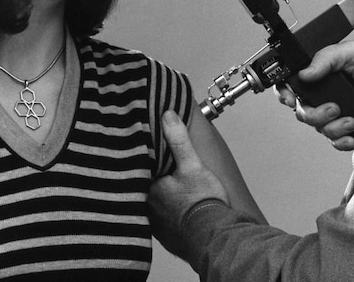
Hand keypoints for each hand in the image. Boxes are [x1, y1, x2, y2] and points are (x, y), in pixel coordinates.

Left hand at [148, 111, 229, 256]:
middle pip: (144, 190)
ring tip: (168, 194)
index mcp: (150, 189)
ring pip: (151, 208)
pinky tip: (175, 214)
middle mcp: (148, 209)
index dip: (143, 165)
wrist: (214, 237)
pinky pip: (161, 224)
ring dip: (157, 202)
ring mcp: (156, 226)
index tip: (146, 157)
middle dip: (150, 183)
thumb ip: (178, 140)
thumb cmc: (203, 202)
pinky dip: (166, 218)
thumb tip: (167, 116)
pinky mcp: (167, 238)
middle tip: (161, 177)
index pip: (139, 172)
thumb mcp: (192, 165)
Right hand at [274, 41, 353, 150]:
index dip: (284, 93)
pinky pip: (335, 142)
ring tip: (351, 120)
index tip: (290, 98)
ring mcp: (333, 116)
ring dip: (333, 127)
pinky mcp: (347, 131)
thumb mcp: (350, 52)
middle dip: (314, 114)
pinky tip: (352, 134)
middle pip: (301, 112)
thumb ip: (325, 58)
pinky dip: (342, 141)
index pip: (289, 86)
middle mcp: (322, 97)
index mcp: (318, 77)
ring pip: (318, 128)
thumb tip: (304, 73)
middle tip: (334, 108)